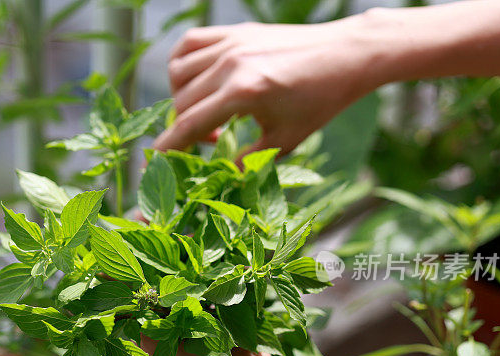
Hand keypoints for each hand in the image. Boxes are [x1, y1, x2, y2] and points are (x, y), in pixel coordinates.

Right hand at [153, 18, 378, 153]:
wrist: (346, 54)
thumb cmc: (321, 100)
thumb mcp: (286, 140)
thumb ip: (248, 161)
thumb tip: (219, 180)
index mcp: (244, 92)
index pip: (188, 124)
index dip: (166, 148)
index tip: (153, 164)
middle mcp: (231, 64)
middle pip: (180, 102)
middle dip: (183, 128)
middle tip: (210, 142)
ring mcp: (231, 43)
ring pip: (178, 73)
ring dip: (182, 98)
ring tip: (208, 111)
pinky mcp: (236, 31)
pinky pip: (190, 44)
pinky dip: (184, 65)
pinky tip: (200, 81)